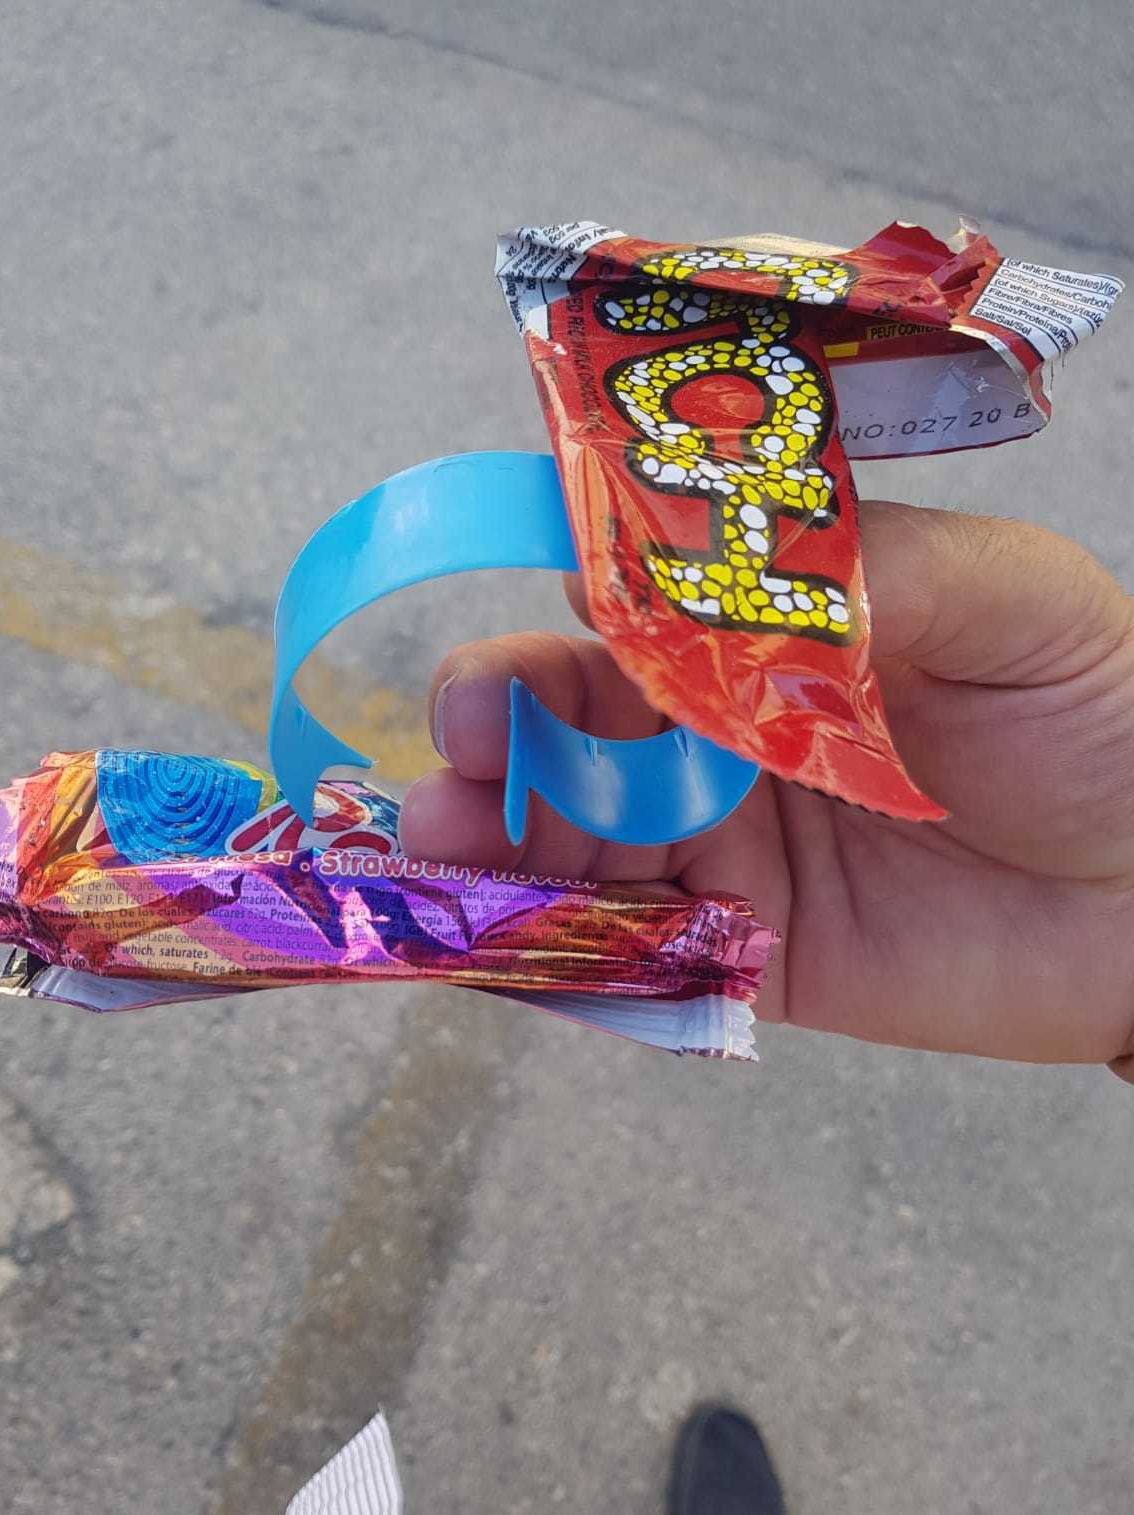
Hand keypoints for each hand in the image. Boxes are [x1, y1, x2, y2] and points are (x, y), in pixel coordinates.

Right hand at [400, 502, 1133, 1072]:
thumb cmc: (1104, 712)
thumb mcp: (1006, 599)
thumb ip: (857, 572)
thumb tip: (659, 561)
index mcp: (769, 631)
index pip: (628, 612)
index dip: (552, 626)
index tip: (507, 653)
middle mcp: (724, 734)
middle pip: (575, 731)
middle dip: (500, 740)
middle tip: (457, 758)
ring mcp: (728, 846)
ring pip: (581, 843)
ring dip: (501, 845)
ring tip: (446, 847)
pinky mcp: (747, 953)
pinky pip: (634, 953)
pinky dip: (558, 952)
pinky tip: (500, 946)